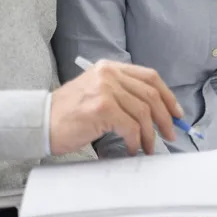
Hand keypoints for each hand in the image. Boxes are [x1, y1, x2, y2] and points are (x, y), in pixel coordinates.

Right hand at [50, 60, 182, 155]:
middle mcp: (109, 74)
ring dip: (150, 134)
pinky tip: (132, 149)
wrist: (39, 122)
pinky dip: (135, 140)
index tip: (177, 113)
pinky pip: (130, 127)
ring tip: (149, 147)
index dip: (167, 96)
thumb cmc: (67, 113)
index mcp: (110, 68)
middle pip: (150, 94)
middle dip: (165, 117)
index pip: (149, 77)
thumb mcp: (96, 92)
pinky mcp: (102, 108)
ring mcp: (105, 89)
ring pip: (143, 112)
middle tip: (170, 134)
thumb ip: (122, 94)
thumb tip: (153, 111)